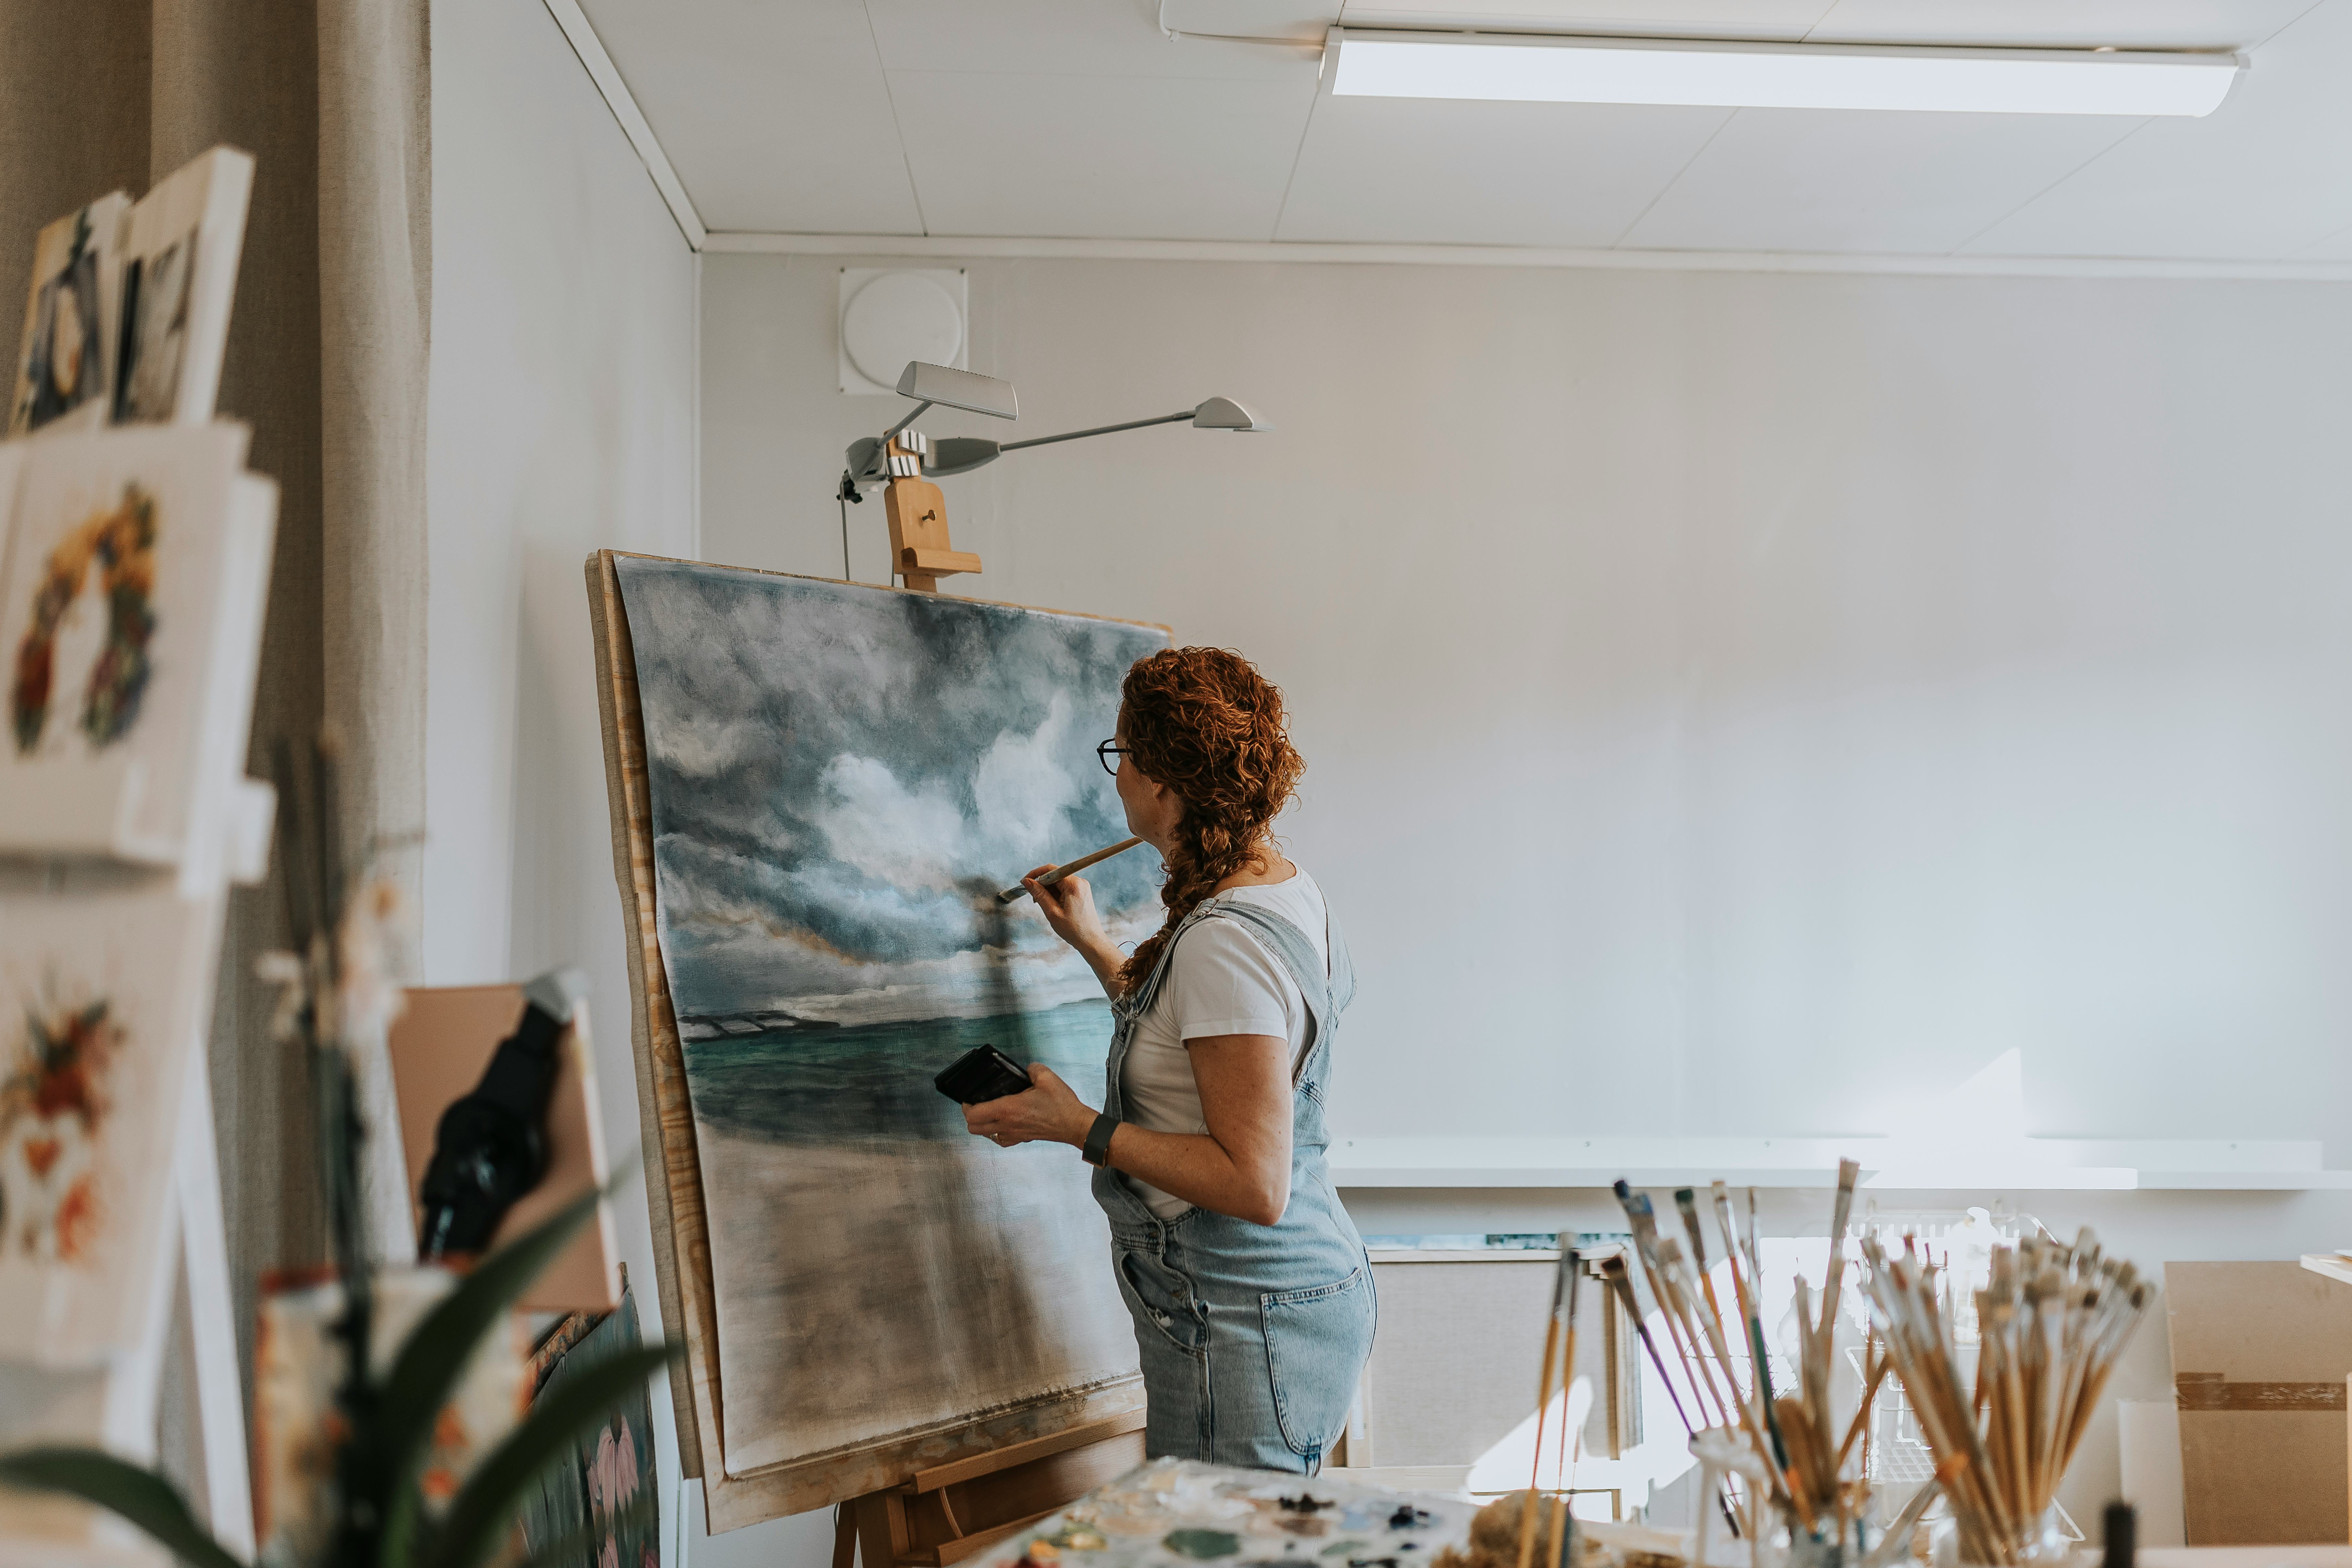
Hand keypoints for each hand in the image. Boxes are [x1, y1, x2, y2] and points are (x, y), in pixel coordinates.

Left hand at [964, 1065, 1093, 1148]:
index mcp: (1007, 1109)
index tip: (969, 1098)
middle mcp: (1007, 1124)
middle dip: (971, 1116)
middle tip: (977, 1104)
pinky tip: (1004, 1122)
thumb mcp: (1046, 1077)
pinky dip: (997, 1133)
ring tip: (989, 1112)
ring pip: (986, 1135)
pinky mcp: (1022, 1139)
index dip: (966, 1105)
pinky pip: (1001, 1139)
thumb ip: (1032, 1069)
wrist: (1074, 1125)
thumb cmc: (1061, 1104)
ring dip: (982, 1125)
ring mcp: (1013, 1134)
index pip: (973, 1114)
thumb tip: (1026, 1070)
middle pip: (973, 1128)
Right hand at [1023, 868, 1109, 952]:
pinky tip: (1053, 906)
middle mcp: (1080, 882)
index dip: (1035, 874)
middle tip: (1035, 900)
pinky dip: (1056, 895)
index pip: (1050, 870)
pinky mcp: (1082, 893)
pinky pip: (1064, 888)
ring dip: (1048, 892)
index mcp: (1074, 884)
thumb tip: (1027, 881)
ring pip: (1058, 883)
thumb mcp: (1052, 912)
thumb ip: (1039, 894)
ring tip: (1046, 907)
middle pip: (1054, 876)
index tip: (1025, 882)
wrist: (1091, 941)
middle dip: (1042, 886)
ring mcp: (1082, 887)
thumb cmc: (1074, 929)